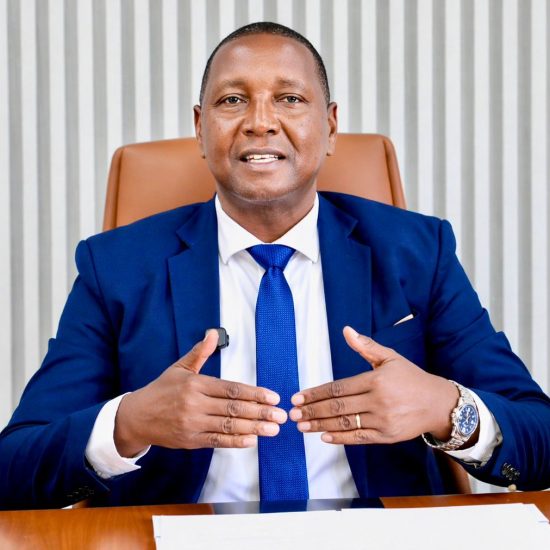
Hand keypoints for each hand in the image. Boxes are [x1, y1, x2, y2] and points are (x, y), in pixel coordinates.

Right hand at [114, 330, 286, 456]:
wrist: (137, 417)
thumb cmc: (161, 390)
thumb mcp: (180, 368)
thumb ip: (200, 352)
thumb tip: (213, 332)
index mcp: (196, 384)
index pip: (231, 389)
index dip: (254, 393)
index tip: (273, 397)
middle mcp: (195, 404)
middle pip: (233, 408)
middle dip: (260, 412)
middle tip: (281, 415)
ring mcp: (193, 424)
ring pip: (228, 426)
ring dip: (253, 428)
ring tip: (273, 429)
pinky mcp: (191, 440)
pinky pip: (216, 441)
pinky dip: (235, 441)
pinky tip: (252, 440)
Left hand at [289, 326, 458, 444]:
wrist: (438, 403)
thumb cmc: (411, 378)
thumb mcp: (390, 357)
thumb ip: (366, 346)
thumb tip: (346, 330)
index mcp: (376, 380)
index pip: (338, 388)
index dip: (316, 393)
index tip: (298, 397)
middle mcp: (378, 402)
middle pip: (337, 407)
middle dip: (312, 411)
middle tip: (293, 414)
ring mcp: (382, 421)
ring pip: (345, 424)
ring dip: (320, 425)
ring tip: (301, 425)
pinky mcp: (386, 437)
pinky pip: (359, 438)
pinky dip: (340, 438)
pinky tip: (323, 436)